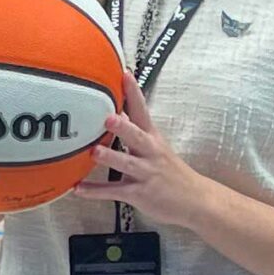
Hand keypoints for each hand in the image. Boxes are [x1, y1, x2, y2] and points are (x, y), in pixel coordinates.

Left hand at [72, 75, 210, 226]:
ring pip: (127, 164)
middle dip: (123, 127)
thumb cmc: (170, 172)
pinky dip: (96, 191)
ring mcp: (146, 174)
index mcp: (152, 138)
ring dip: (111, 157)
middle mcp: (150, 153)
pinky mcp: (140, 194)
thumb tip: (116, 112)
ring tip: (94, 152)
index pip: (143, 111)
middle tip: (109, 117)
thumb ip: (135, 130)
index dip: (134, 93)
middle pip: (137, 137)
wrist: (195, 200)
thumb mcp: (156, 146)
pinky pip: (115, 192)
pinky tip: (78, 188)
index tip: (125, 74)